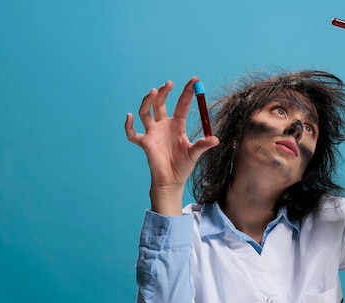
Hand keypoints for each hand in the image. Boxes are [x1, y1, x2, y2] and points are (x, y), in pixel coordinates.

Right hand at [125, 76, 218, 214]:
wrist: (171, 180)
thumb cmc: (183, 166)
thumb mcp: (194, 154)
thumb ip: (202, 145)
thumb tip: (215, 139)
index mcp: (177, 125)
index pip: (181, 104)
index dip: (187, 92)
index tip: (194, 80)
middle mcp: (164, 126)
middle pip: (160, 104)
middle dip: (163, 93)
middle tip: (169, 84)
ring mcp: (153, 133)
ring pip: (146, 113)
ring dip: (148, 102)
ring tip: (153, 91)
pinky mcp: (145, 143)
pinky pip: (133, 134)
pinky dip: (129, 126)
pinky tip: (129, 117)